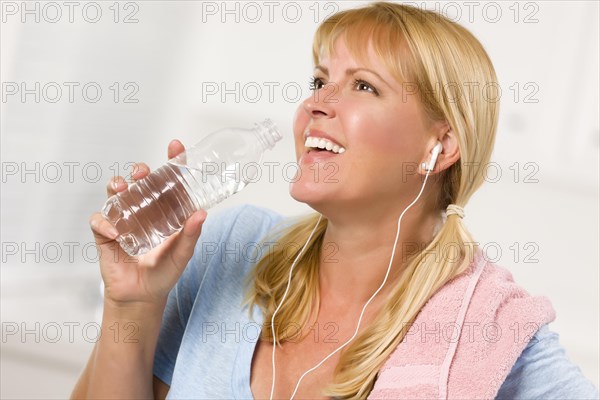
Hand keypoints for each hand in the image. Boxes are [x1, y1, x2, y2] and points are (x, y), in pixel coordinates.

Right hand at [89, 140, 205, 307]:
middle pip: (139, 181)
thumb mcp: (182, 254)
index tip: (175, 146)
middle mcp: (143, 210)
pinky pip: (99, 221)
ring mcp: (122, 219)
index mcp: (165, 210)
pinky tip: (114, 231)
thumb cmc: (164, 273)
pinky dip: (104, 222)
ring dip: (117, 186)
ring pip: (115, 193)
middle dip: (139, 171)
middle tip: (143, 171)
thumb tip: (202, 214)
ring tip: (122, 186)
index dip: (172, 161)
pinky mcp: (105, 234)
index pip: (168, 180)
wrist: (142, 296)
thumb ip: (191, 236)